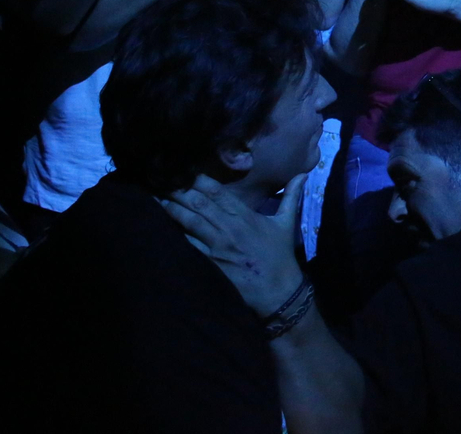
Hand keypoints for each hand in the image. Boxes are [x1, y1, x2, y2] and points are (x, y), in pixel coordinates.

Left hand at [162, 173, 306, 317]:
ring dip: (172, 210)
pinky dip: (176, 234)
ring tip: (156, 198)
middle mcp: (229, 228)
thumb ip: (291, 196)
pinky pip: (188, 245)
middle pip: (199, 204)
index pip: (218, 193)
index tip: (185, 170)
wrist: (277, 290)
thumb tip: (303, 174)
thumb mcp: (286, 223)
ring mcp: (217, 246)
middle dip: (179, 191)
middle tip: (161, 179)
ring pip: (189, 222)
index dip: (199, 180)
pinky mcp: (210, 262)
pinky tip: (163, 227)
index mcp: (246, 216)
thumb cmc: (280, 255)